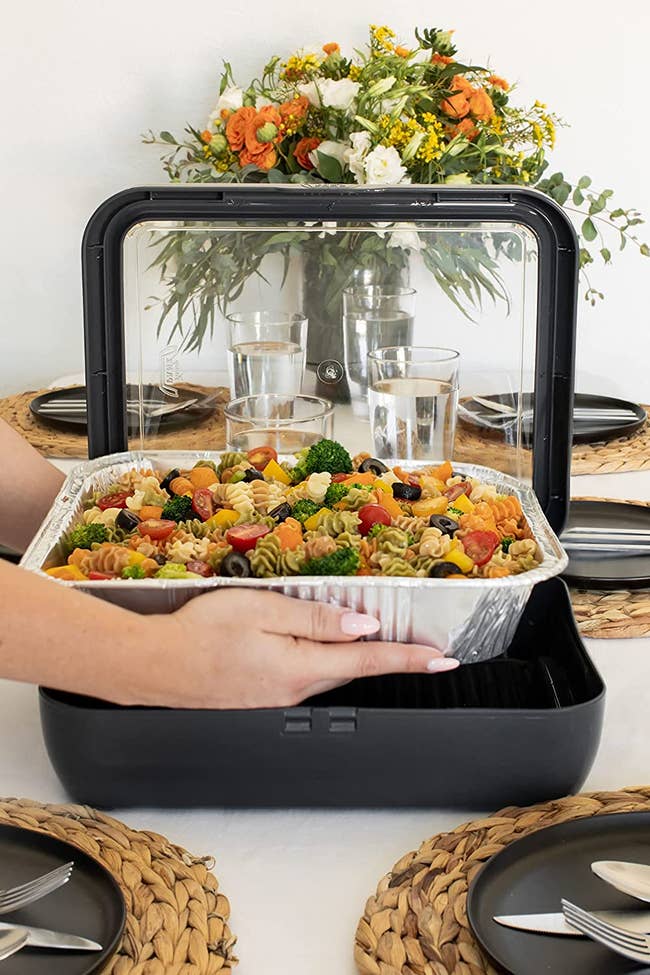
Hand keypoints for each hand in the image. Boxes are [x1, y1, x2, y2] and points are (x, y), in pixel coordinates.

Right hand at [142, 589, 458, 708]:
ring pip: (332, 674)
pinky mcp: (264, 697)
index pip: (370, 661)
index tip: (445, 660)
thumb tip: (361, 625)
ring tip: (385, 644)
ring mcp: (279, 699)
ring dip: (360, 660)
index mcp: (300, 668)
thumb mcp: (261, 609)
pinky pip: (309, 677)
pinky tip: (326, 649)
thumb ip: (314, 618)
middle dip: (393, 659)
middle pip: (355, 670)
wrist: (154, 665)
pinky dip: (329, 663)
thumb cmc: (200, 632)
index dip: (411, 659)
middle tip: (426, 647)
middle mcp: (296, 691)